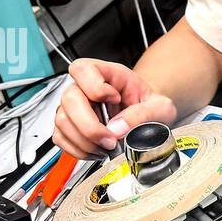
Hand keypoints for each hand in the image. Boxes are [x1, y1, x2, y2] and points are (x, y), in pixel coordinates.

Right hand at [53, 58, 176, 157]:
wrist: (148, 118)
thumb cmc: (151, 107)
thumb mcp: (160, 107)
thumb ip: (142, 114)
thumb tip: (116, 128)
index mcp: (108, 74)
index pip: (83, 69)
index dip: (96, 88)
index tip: (115, 100)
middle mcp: (85, 88)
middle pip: (70, 99)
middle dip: (90, 127)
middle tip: (110, 140)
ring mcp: (74, 107)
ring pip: (62, 121)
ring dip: (85, 142)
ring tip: (106, 147)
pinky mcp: (69, 126)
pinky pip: (61, 138)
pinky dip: (78, 150)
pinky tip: (96, 151)